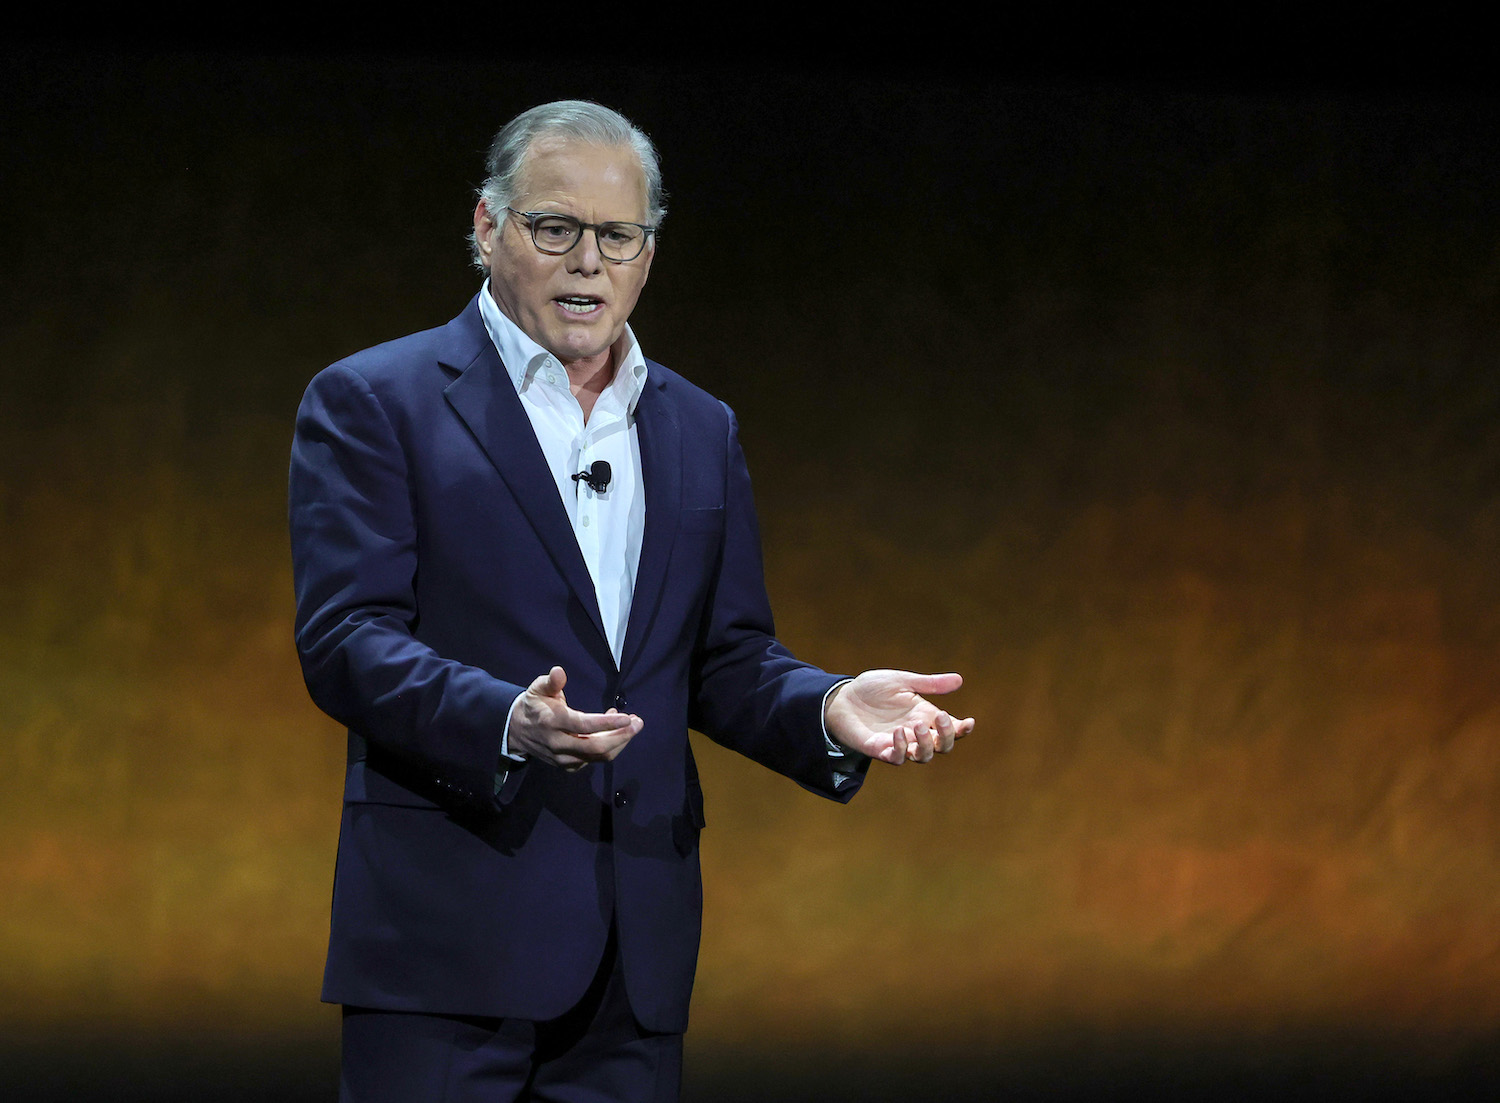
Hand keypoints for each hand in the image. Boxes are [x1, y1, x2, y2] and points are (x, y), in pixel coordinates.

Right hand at [506, 666, 641, 771]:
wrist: (517, 731)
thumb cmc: (533, 705)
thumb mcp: (537, 689)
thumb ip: (550, 682)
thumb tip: (559, 671)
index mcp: (552, 722)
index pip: (584, 725)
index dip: (607, 723)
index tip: (627, 717)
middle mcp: (558, 743)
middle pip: (596, 747)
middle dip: (622, 736)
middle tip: (638, 723)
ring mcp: (563, 758)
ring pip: (598, 756)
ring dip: (619, 742)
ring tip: (631, 725)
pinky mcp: (568, 766)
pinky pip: (594, 760)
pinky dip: (609, 747)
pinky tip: (615, 731)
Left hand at [823, 670, 973, 764]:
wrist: (841, 697)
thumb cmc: (872, 689)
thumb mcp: (902, 681)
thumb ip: (929, 684)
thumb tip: (959, 679)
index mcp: (924, 714)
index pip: (950, 729)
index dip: (962, 729)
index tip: (969, 722)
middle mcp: (914, 732)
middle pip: (941, 746)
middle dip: (947, 736)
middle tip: (942, 719)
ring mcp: (898, 743)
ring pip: (922, 756)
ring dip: (925, 744)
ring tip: (918, 725)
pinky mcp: (880, 750)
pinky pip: (897, 758)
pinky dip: (901, 748)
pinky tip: (898, 732)